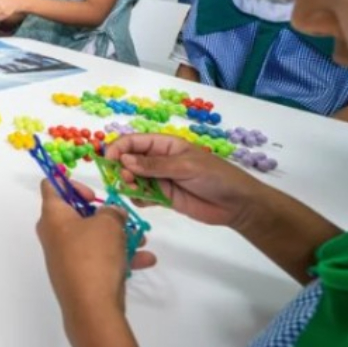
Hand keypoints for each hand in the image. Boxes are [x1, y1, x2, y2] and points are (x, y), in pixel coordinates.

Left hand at [37, 180, 155, 316]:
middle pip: (76, 213)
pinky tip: (144, 259)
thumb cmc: (94, 255)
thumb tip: (111, 213)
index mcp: (52, 216)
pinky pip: (98, 258)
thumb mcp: (108, 224)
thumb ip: (112, 211)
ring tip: (141, 238)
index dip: (70, 182)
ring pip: (92, 238)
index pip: (50, 186)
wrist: (91, 307)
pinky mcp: (77, 275)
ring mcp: (64, 256)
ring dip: (118, 236)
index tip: (92, 192)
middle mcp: (53, 234)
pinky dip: (119, 257)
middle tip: (121, 216)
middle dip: (104, 213)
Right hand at [104, 134, 264, 228]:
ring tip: (134, 191)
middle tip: (127, 180)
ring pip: (132, 179)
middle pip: (128, 160)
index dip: (118, 149)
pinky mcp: (162, 197)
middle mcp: (157, 160)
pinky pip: (141, 196)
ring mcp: (159, 179)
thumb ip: (155, 166)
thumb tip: (125, 161)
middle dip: (121, 168)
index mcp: (164, 144)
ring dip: (128, 184)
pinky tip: (142, 201)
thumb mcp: (186, 166)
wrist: (237, 204)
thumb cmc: (216, 176)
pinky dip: (136, 198)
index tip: (109, 161)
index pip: (133, 142)